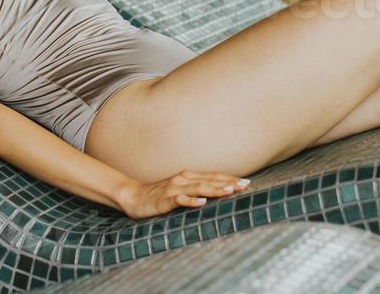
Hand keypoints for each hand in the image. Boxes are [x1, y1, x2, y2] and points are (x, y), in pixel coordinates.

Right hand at [116, 170, 250, 218]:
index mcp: (188, 176)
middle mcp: (183, 179)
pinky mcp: (164, 200)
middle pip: (209, 180)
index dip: (229, 179)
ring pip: (198, 188)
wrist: (133, 197)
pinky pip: (180, 200)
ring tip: (229, 191)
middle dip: (228, 183)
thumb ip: (197, 190)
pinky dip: (191, 201)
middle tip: (245, 185)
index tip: (246, 182)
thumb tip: (219, 193)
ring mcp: (174, 188)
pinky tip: (202, 203)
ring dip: (214, 189)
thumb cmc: (159, 196)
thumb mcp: (180, 191)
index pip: (213, 176)